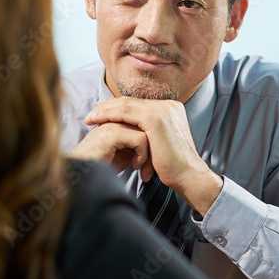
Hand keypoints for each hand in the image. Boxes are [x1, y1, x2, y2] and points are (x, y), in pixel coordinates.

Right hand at [66, 121, 149, 172]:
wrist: (81, 175)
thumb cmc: (103, 166)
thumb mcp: (125, 153)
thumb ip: (138, 143)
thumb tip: (156, 144)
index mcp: (119, 118)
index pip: (145, 121)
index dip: (152, 140)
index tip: (151, 161)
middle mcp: (116, 117)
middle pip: (148, 124)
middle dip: (154, 147)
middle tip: (151, 168)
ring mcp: (113, 123)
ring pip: (147, 130)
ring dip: (149, 152)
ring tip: (142, 167)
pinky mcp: (112, 132)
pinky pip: (140, 139)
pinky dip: (142, 155)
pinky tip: (135, 166)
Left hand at [83, 98, 222, 215]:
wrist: (188, 176)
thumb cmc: (173, 166)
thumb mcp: (160, 143)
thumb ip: (149, 132)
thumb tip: (132, 131)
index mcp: (171, 109)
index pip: (139, 104)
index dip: (119, 107)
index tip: (103, 112)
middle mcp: (169, 105)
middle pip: (132, 101)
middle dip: (109, 107)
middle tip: (92, 112)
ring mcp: (163, 110)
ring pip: (126, 105)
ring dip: (105, 111)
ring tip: (90, 118)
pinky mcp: (155, 119)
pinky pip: (126, 113)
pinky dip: (110, 115)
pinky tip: (98, 120)